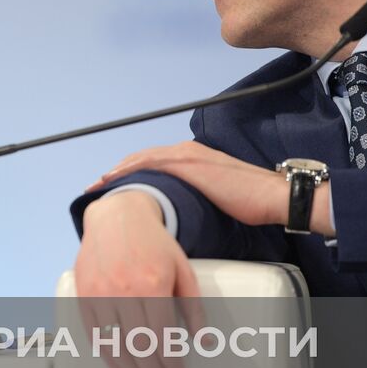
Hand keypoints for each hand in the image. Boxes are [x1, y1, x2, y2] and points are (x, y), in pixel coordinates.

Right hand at [75, 191, 203, 367]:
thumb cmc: (152, 242)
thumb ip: (193, 305)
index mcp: (152, 284)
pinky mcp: (83, 296)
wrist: (116, 216)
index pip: (162, 337)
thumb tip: (203, 339)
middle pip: (138, 347)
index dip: (170, 362)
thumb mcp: (182, 268)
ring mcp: (100, 294)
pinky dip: (108, 357)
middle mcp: (123, 291)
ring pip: (114, 347)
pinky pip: (95, 335)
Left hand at [87, 140, 320, 230]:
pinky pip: (150, 163)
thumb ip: (194, 198)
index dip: (129, 174)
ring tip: (97, 186)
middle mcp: (185, 151)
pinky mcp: (188, 163)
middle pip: (140, 159)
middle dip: (116, 172)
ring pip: (140, 159)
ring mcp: (186, 155)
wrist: (271, 197)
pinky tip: (113, 180)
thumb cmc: (250, 202)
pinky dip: (129, 170)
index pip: (152, 163)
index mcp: (192, 158)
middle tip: (95, 187)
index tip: (110, 187)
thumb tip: (179, 216)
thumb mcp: (215, 197)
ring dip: (117, 171)